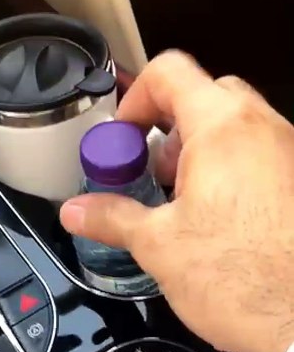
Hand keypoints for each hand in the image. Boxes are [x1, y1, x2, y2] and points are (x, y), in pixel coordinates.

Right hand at [60, 50, 293, 351]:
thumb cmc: (246, 279)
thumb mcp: (159, 246)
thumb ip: (112, 218)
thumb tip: (79, 211)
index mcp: (222, 128)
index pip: (169, 72)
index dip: (136, 97)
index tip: (125, 137)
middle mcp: (263, 129)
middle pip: (206, 97)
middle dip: (171, 130)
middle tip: (154, 173)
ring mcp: (289, 155)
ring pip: (238, 130)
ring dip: (203, 155)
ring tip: (186, 206)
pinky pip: (262, 159)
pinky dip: (234, 175)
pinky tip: (221, 224)